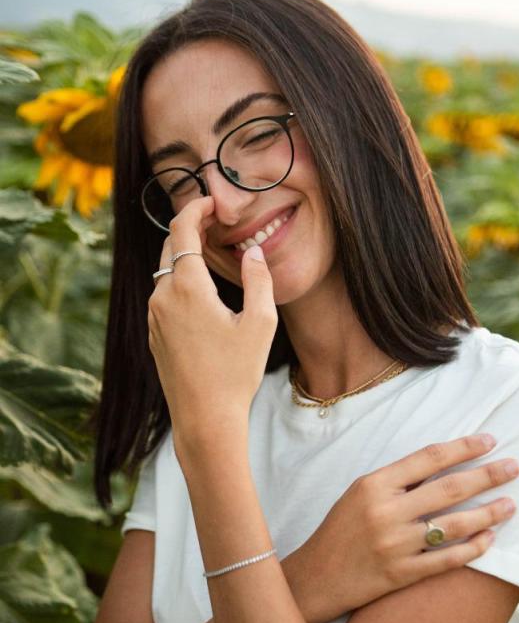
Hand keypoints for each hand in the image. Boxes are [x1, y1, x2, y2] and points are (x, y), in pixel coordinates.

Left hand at [147, 197, 277, 433]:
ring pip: (164, 274)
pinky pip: (164, 298)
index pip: (181, 229)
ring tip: (211, 258)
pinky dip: (179, 285)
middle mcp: (163, 297)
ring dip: (184, 260)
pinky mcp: (155, 336)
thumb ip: (259, 280)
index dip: (196, 209)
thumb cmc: (235, 374)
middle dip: (190, 231)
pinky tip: (202, 297)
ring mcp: (155, 318)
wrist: (204, 419)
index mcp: (187, 287)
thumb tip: (252, 252)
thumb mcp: (260, 324)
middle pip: (168, 248)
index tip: (213, 203)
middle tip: (216, 225)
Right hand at [296, 435, 518, 616]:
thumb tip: (446, 464)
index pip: (429, 458)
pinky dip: (473, 549)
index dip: (464, 447)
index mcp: (373, 484)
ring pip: (454, 525)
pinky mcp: (401, 574)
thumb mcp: (359, 493)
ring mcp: (394, 545)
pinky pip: (447, 560)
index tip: (490, 441)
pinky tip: (490, 540)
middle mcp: (385, 512)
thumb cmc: (341, 530)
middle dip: (487, 475)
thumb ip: (398, 480)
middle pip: (449, 488)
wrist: (316, 578)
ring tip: (511, 505)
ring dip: (488, 513)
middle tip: (515, 467)